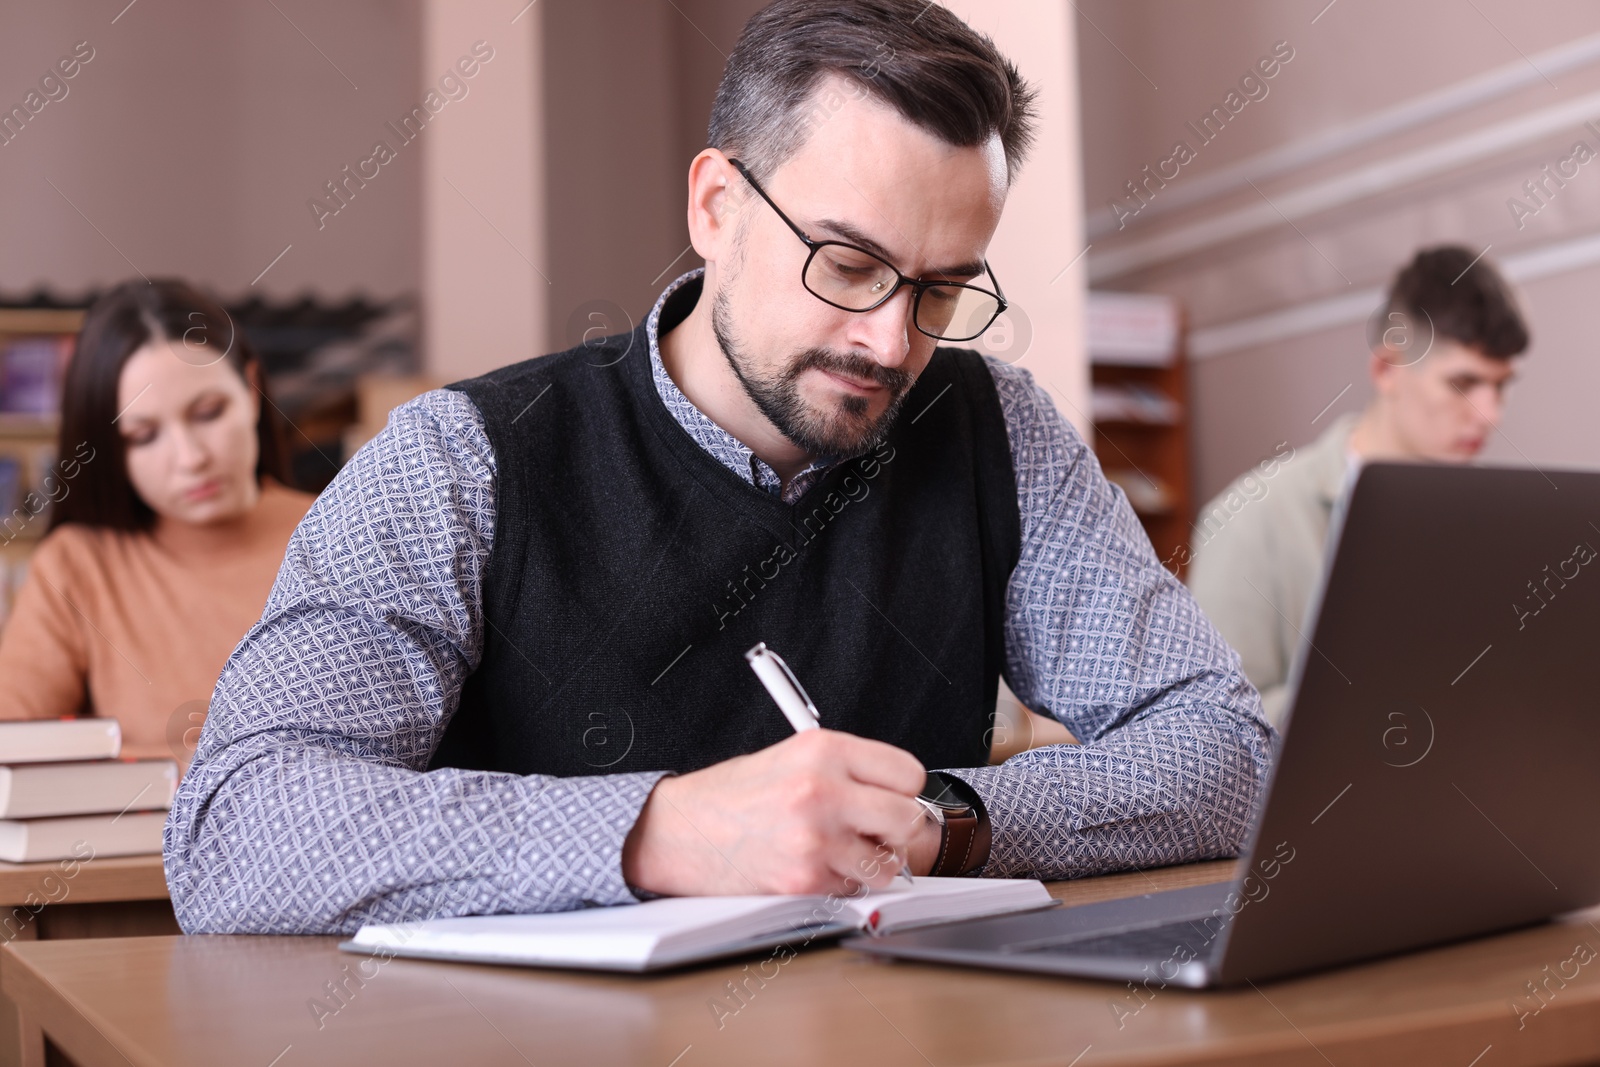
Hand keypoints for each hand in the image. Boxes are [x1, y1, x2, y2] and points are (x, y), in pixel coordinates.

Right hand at [621, 729, 928, 896]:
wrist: (677, 831)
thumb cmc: (731, 795)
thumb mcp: (791, 756)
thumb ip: (847, 769)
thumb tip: (899, 795)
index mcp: (823, 750)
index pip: (908, 773)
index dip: (903, 790)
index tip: (892, 798)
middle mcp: (822, 790)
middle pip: (908, 819)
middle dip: (896, 831)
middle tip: (875, 831)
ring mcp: (815, 839)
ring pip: (888, 864)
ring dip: (871, 864)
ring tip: (839, 850)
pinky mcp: (804, 880)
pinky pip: (853, 890)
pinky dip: (841, 884)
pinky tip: (812, 866)